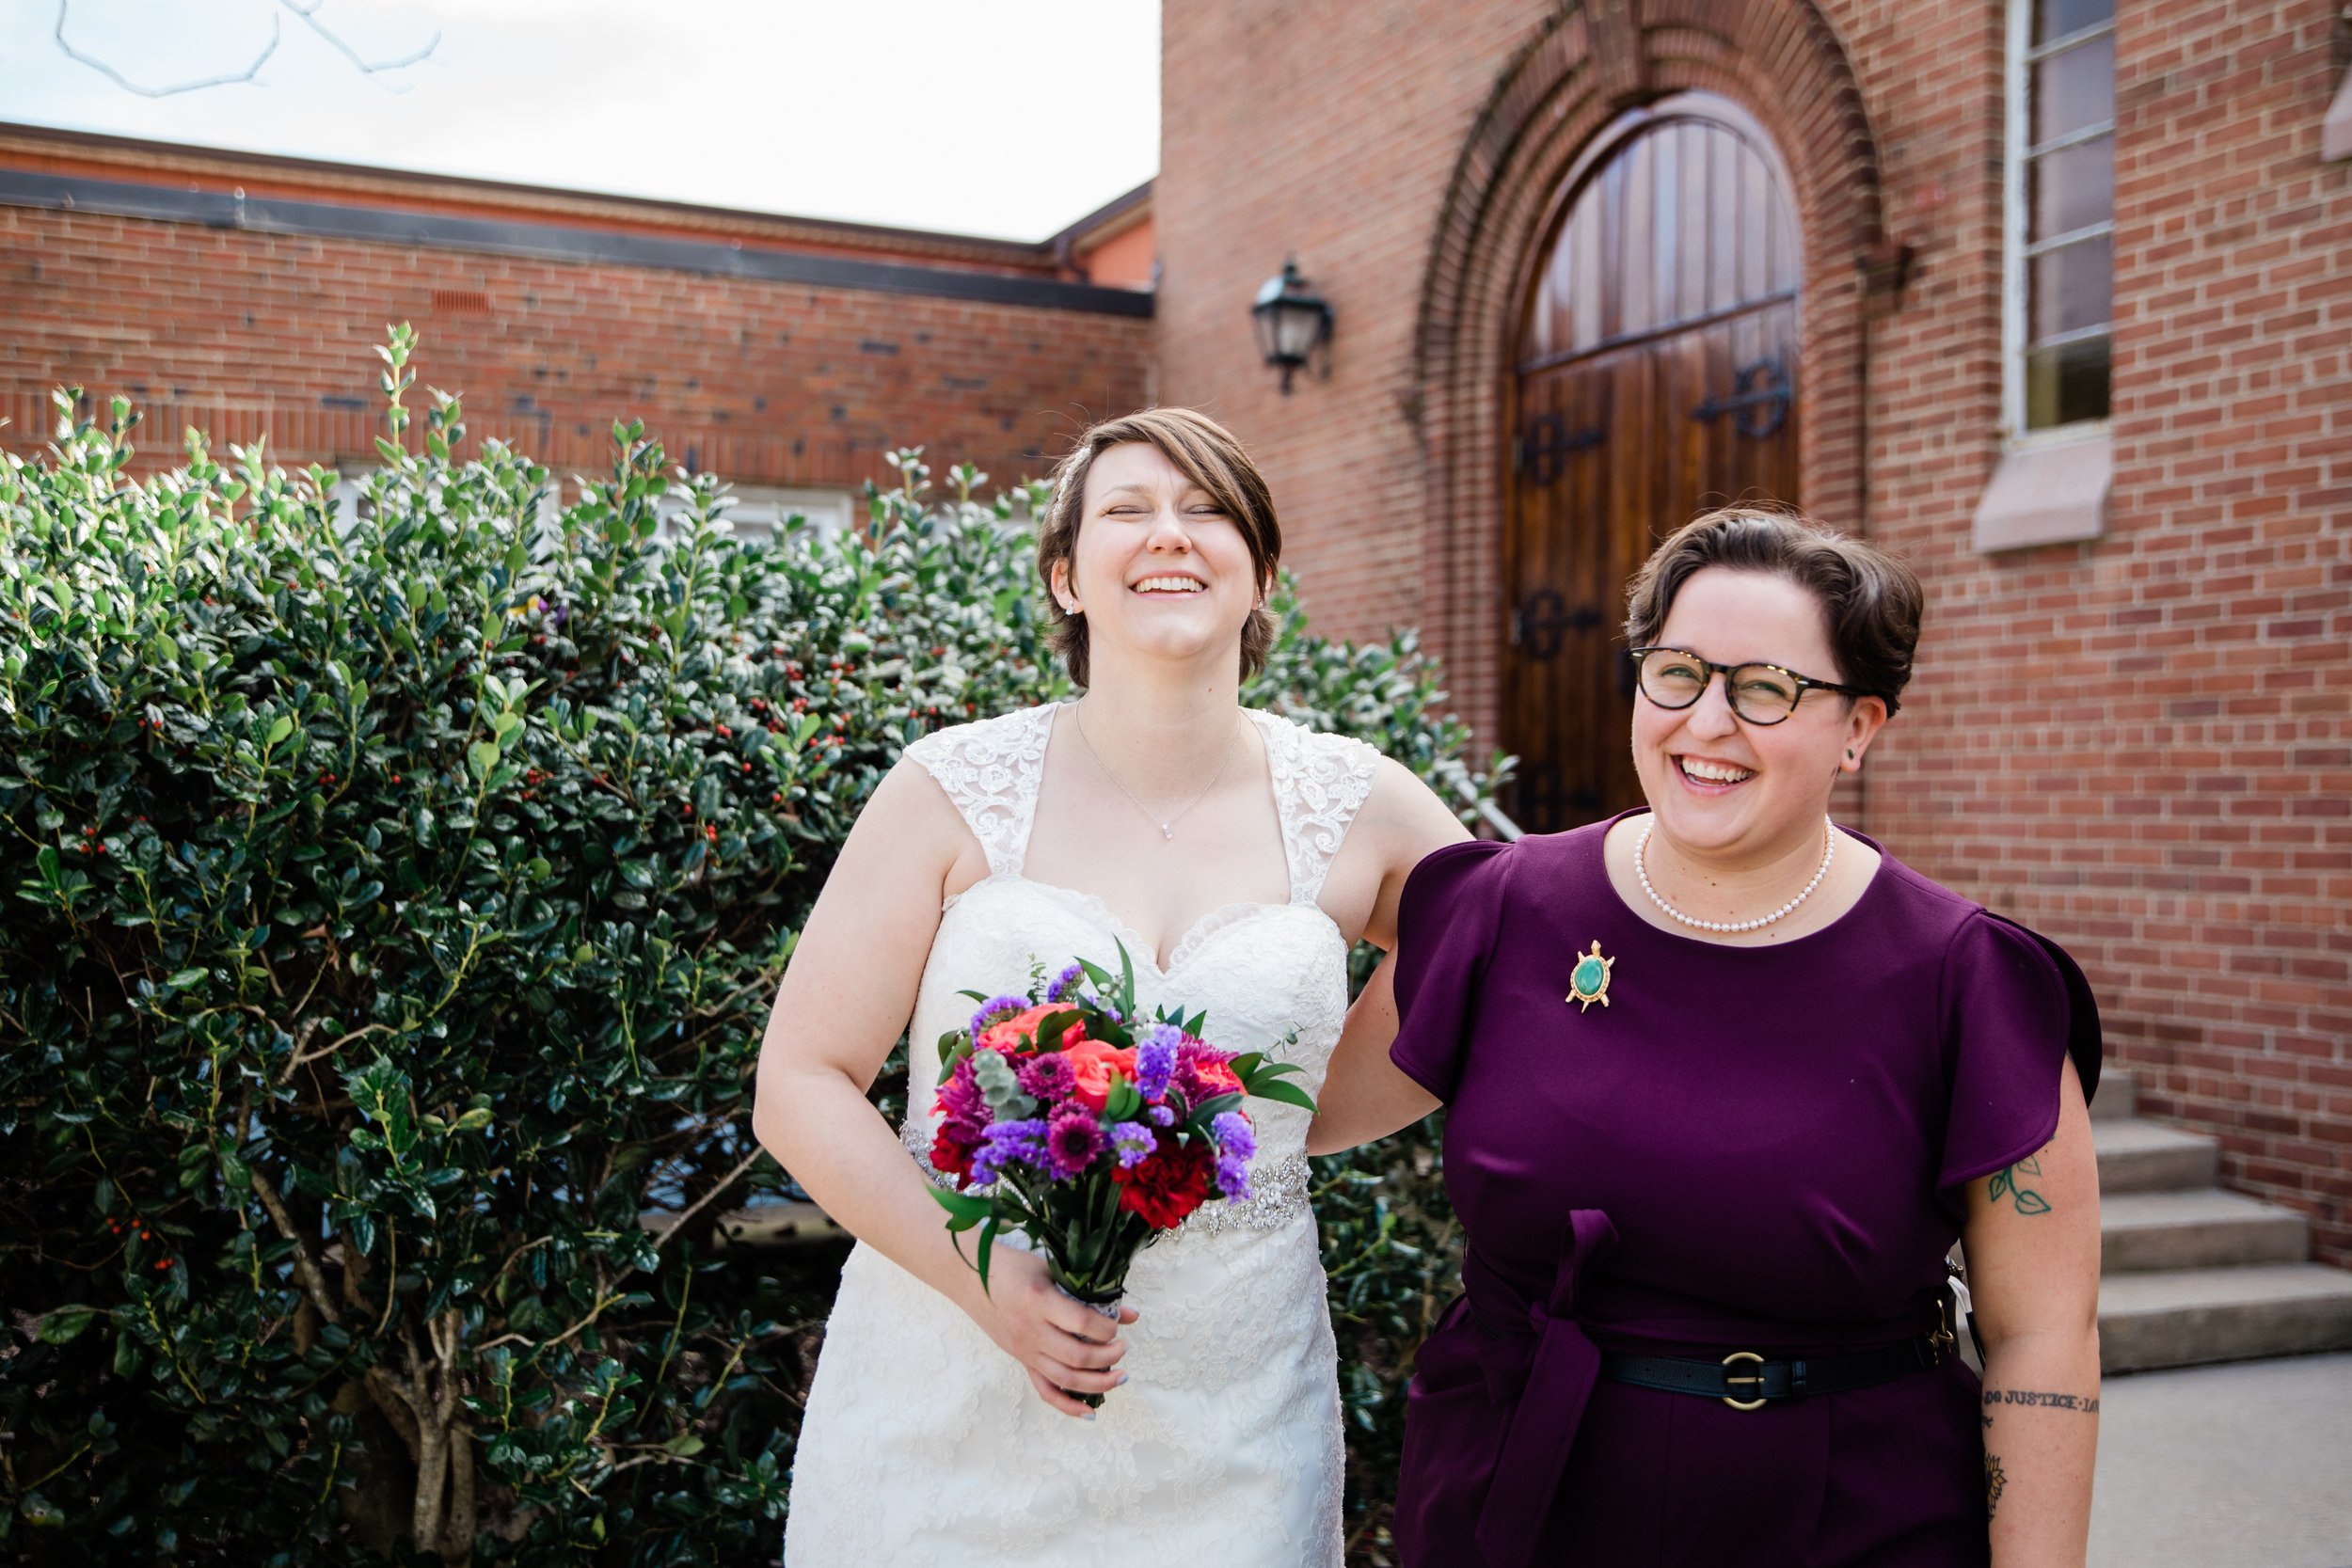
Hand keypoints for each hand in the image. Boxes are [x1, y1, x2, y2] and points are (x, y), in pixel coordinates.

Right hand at [962, 1248, 1138, 1418]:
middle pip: (1077, 1356)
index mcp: (1039, 1301)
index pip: (1080, 1322)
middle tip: (1123, 1347)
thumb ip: (1088, 1291)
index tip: (1118, 1324)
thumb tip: (1130, 1314)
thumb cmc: (1012, 1267)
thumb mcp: (1050, 1269)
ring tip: (1121, 1375)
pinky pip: (1045, 1391)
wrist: (969, 1279)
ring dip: (1098, 1383)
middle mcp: (1031, 1331)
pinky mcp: (1021, 1361)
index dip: (1106, 1328)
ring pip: (1066, 1379)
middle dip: (1109, 1357)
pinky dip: (1068, 1406)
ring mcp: (1025, 1350)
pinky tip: (1090, 1412)